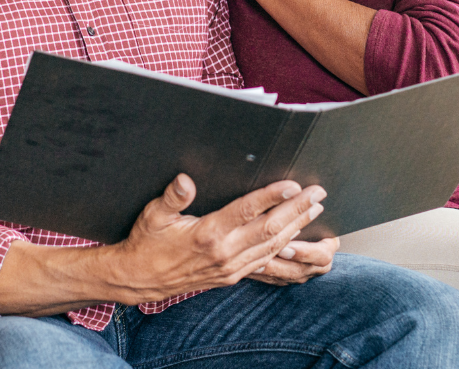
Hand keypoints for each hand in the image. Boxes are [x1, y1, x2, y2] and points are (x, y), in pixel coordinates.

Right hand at [101, 174, 326, 304]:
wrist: (139, 279)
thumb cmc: (146, 242)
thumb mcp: (153, 214)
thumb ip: (172, 196)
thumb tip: (185, 180)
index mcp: (207, 234)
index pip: (247, 211)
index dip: (272, 196)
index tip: (293, 185)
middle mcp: (223, 253)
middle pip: (269, 228)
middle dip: (297, 209)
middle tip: (318, 194)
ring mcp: (230, 268)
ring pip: (272, 246)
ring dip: (296, 227)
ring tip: (314, 210)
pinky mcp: (231, 276)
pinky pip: (264, 260)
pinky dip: (283, 247)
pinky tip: (295, 236)